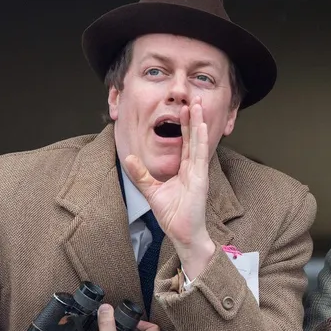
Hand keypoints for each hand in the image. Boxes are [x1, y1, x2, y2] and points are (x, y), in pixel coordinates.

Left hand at [124, 97, 215, 279]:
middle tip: (194, 98)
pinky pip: (200, 155)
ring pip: (198, 141)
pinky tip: (200, 125)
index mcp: (185, 169)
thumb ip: (141, 174)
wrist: (183, 233)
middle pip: (193, 137)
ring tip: (197, 104)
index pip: (185, 142)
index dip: (184, 125)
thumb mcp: (152, 191)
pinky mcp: (200, 178)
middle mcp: (193, 167)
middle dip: (193, 117)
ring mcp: (198, 172)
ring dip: (198, 122)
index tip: (182, 107)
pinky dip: (200, 139)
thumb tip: (129, 158)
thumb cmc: (172, 215)